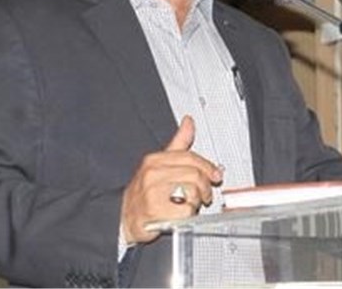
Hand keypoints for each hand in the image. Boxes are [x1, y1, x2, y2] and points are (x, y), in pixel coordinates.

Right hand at [120, 116, 223, 243]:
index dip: (208, 167)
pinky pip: (187, 211)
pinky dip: (188, 216)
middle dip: (205, 187)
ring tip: (188, 204)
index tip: (215, 174)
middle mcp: (152, 175)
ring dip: (196, 201)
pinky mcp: (157, 213)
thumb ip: (178, 143)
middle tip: (204, 194)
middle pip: (195, 175)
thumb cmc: (144, 194)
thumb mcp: (158, 164)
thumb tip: (188, 122)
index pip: (190, 158)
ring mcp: (153, 194)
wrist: (125, 220)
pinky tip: (180, 214)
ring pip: (193, 192)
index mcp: (154, 160)